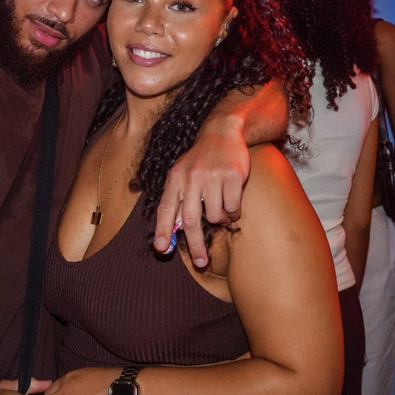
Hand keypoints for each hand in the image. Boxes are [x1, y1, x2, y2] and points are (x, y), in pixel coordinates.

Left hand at [155, 115, 248, 266]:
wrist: (222, 132)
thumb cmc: (200, 160)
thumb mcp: (182, 175)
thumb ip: (177, 202)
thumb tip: (171, 234)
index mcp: (175, 178)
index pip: (166, 208)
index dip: (163, 230)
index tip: (161, 249)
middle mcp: (191, 177)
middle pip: (191, 221)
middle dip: (196, 246)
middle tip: (202, 262)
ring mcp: (213, 177)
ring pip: (215, 216)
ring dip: (220, 220)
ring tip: (221, 207)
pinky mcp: (232, 176)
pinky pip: (232, 208)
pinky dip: (233, 212)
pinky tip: (232, 200)